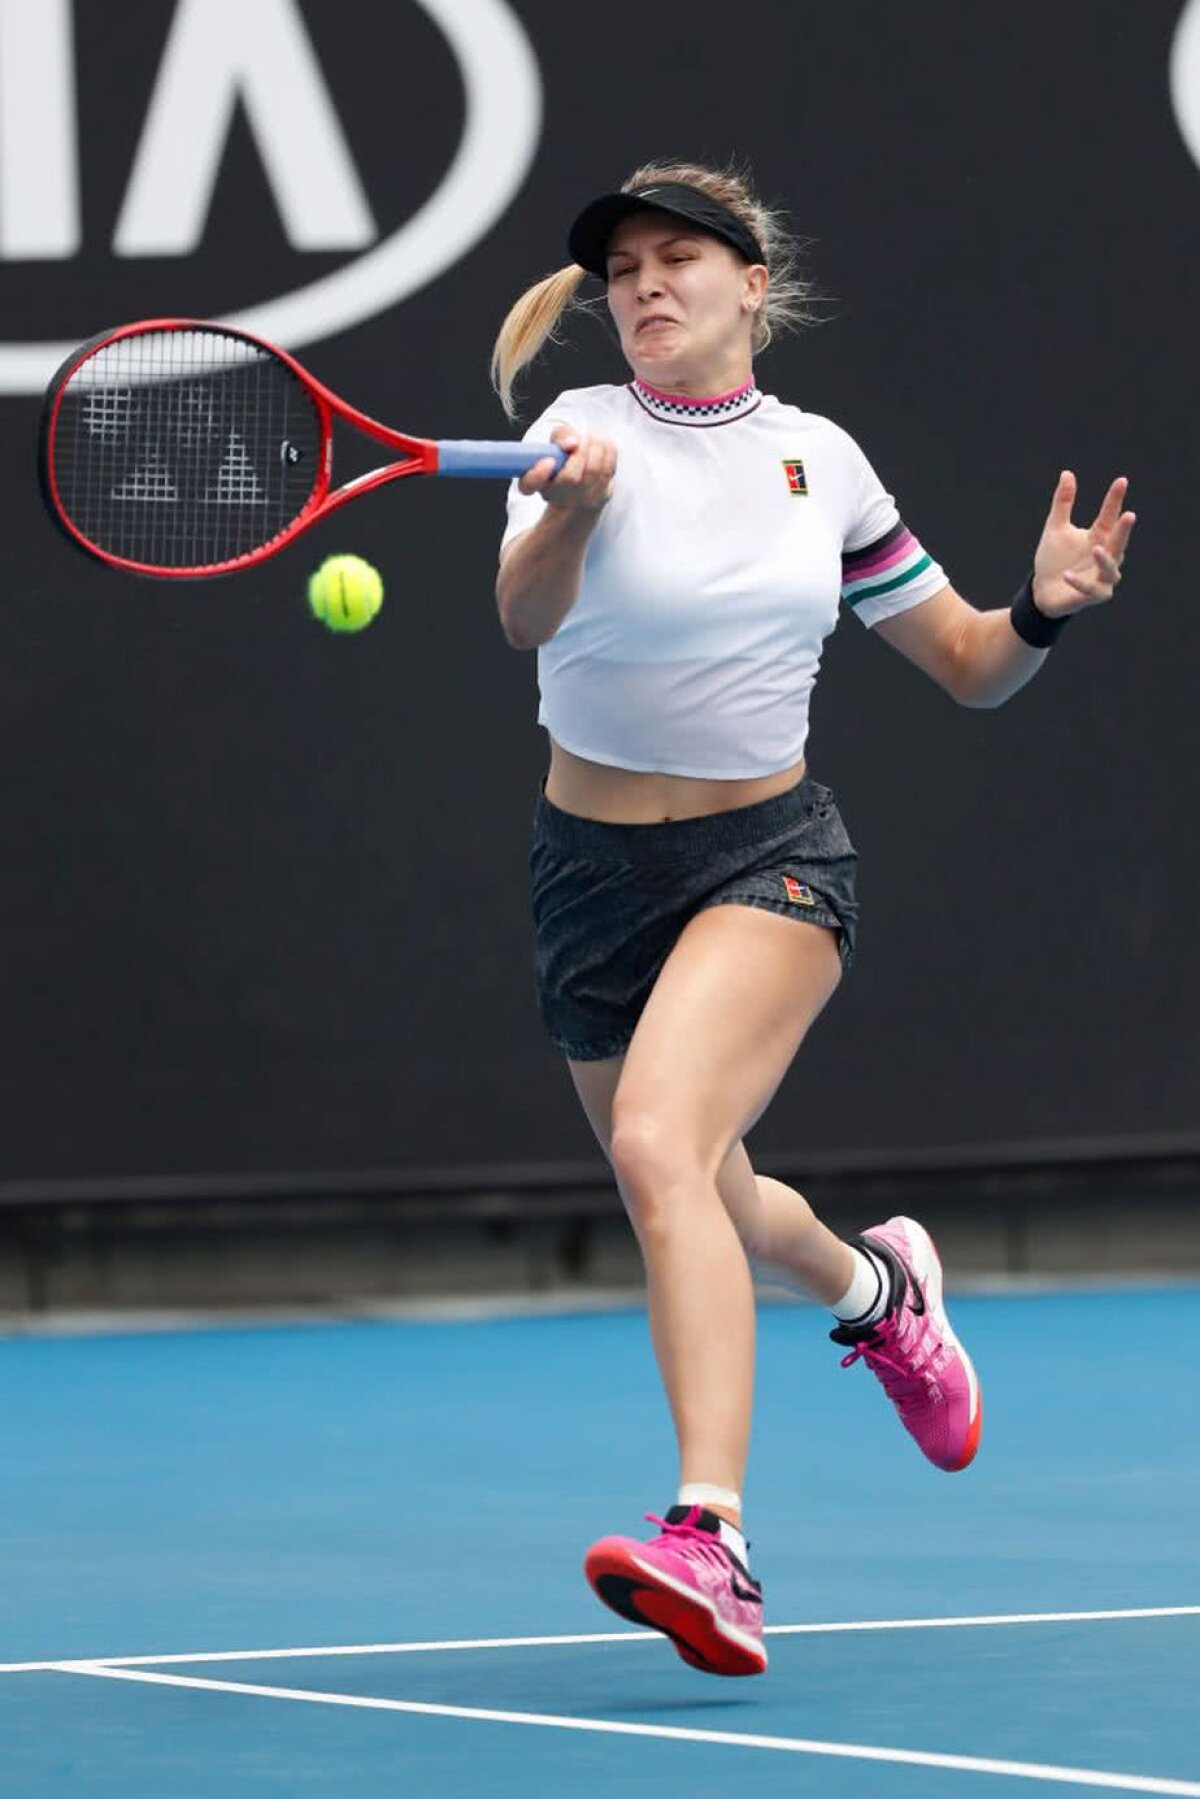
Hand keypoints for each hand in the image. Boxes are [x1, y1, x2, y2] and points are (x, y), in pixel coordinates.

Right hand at [518, 424, 615, 513]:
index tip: (549, 461)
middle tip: (583, 437)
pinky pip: (608, 472)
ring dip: (596, 447)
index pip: (529, 485)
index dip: (538, 475)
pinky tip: (604, 444)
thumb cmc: (565, 461)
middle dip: (580, 451)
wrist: (581, 488)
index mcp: (538, 484)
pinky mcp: (601, 498)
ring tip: (593, 437)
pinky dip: (608, 452)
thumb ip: (560, 436)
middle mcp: (556, 497)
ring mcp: (580, 501)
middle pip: (570, 478)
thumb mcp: (556, 443)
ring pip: (593, 472)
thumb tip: (572, 443)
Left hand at [1031, 471, 1135, 617]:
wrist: (1041, 590)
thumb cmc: (1053, 559)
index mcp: (1099, 536)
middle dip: (1123, 530)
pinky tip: (1067, 575)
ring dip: (1105, 560)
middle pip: (1118, 541)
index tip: (1122, 481)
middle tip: (1129, 515)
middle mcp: (1106, 555)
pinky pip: (1090, 590)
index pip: (1110, 515)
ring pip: (1110, 568)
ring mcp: (1103, 577)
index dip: (1115, 499)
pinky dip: (1079, 583)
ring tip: (1096, 549)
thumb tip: (1067, 473)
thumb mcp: (1055, 528)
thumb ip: (1063, 503)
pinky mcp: (1095, 595)